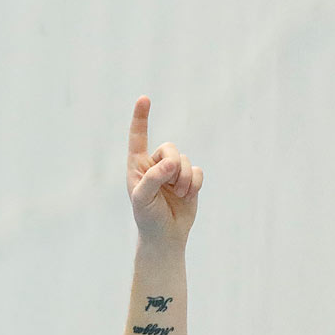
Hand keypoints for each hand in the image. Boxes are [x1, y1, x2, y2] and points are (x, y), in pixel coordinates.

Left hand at [128, 96, 202, 243]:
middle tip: (169, 184)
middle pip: (169, 147)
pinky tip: (187, 196)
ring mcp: (173, 172)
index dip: (141, 118)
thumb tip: (171, 163)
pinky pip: (197, 171)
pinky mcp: (189, 179)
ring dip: (183, 179)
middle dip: (172, 164)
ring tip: (177, 195)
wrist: (165, 236)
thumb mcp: (142, 199)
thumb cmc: (147, 217)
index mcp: (137, 166)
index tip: (144, 99)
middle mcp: (155, 165)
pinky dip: (194, 184)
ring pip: (185, 160)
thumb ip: (153, 178)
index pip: (138, 137)